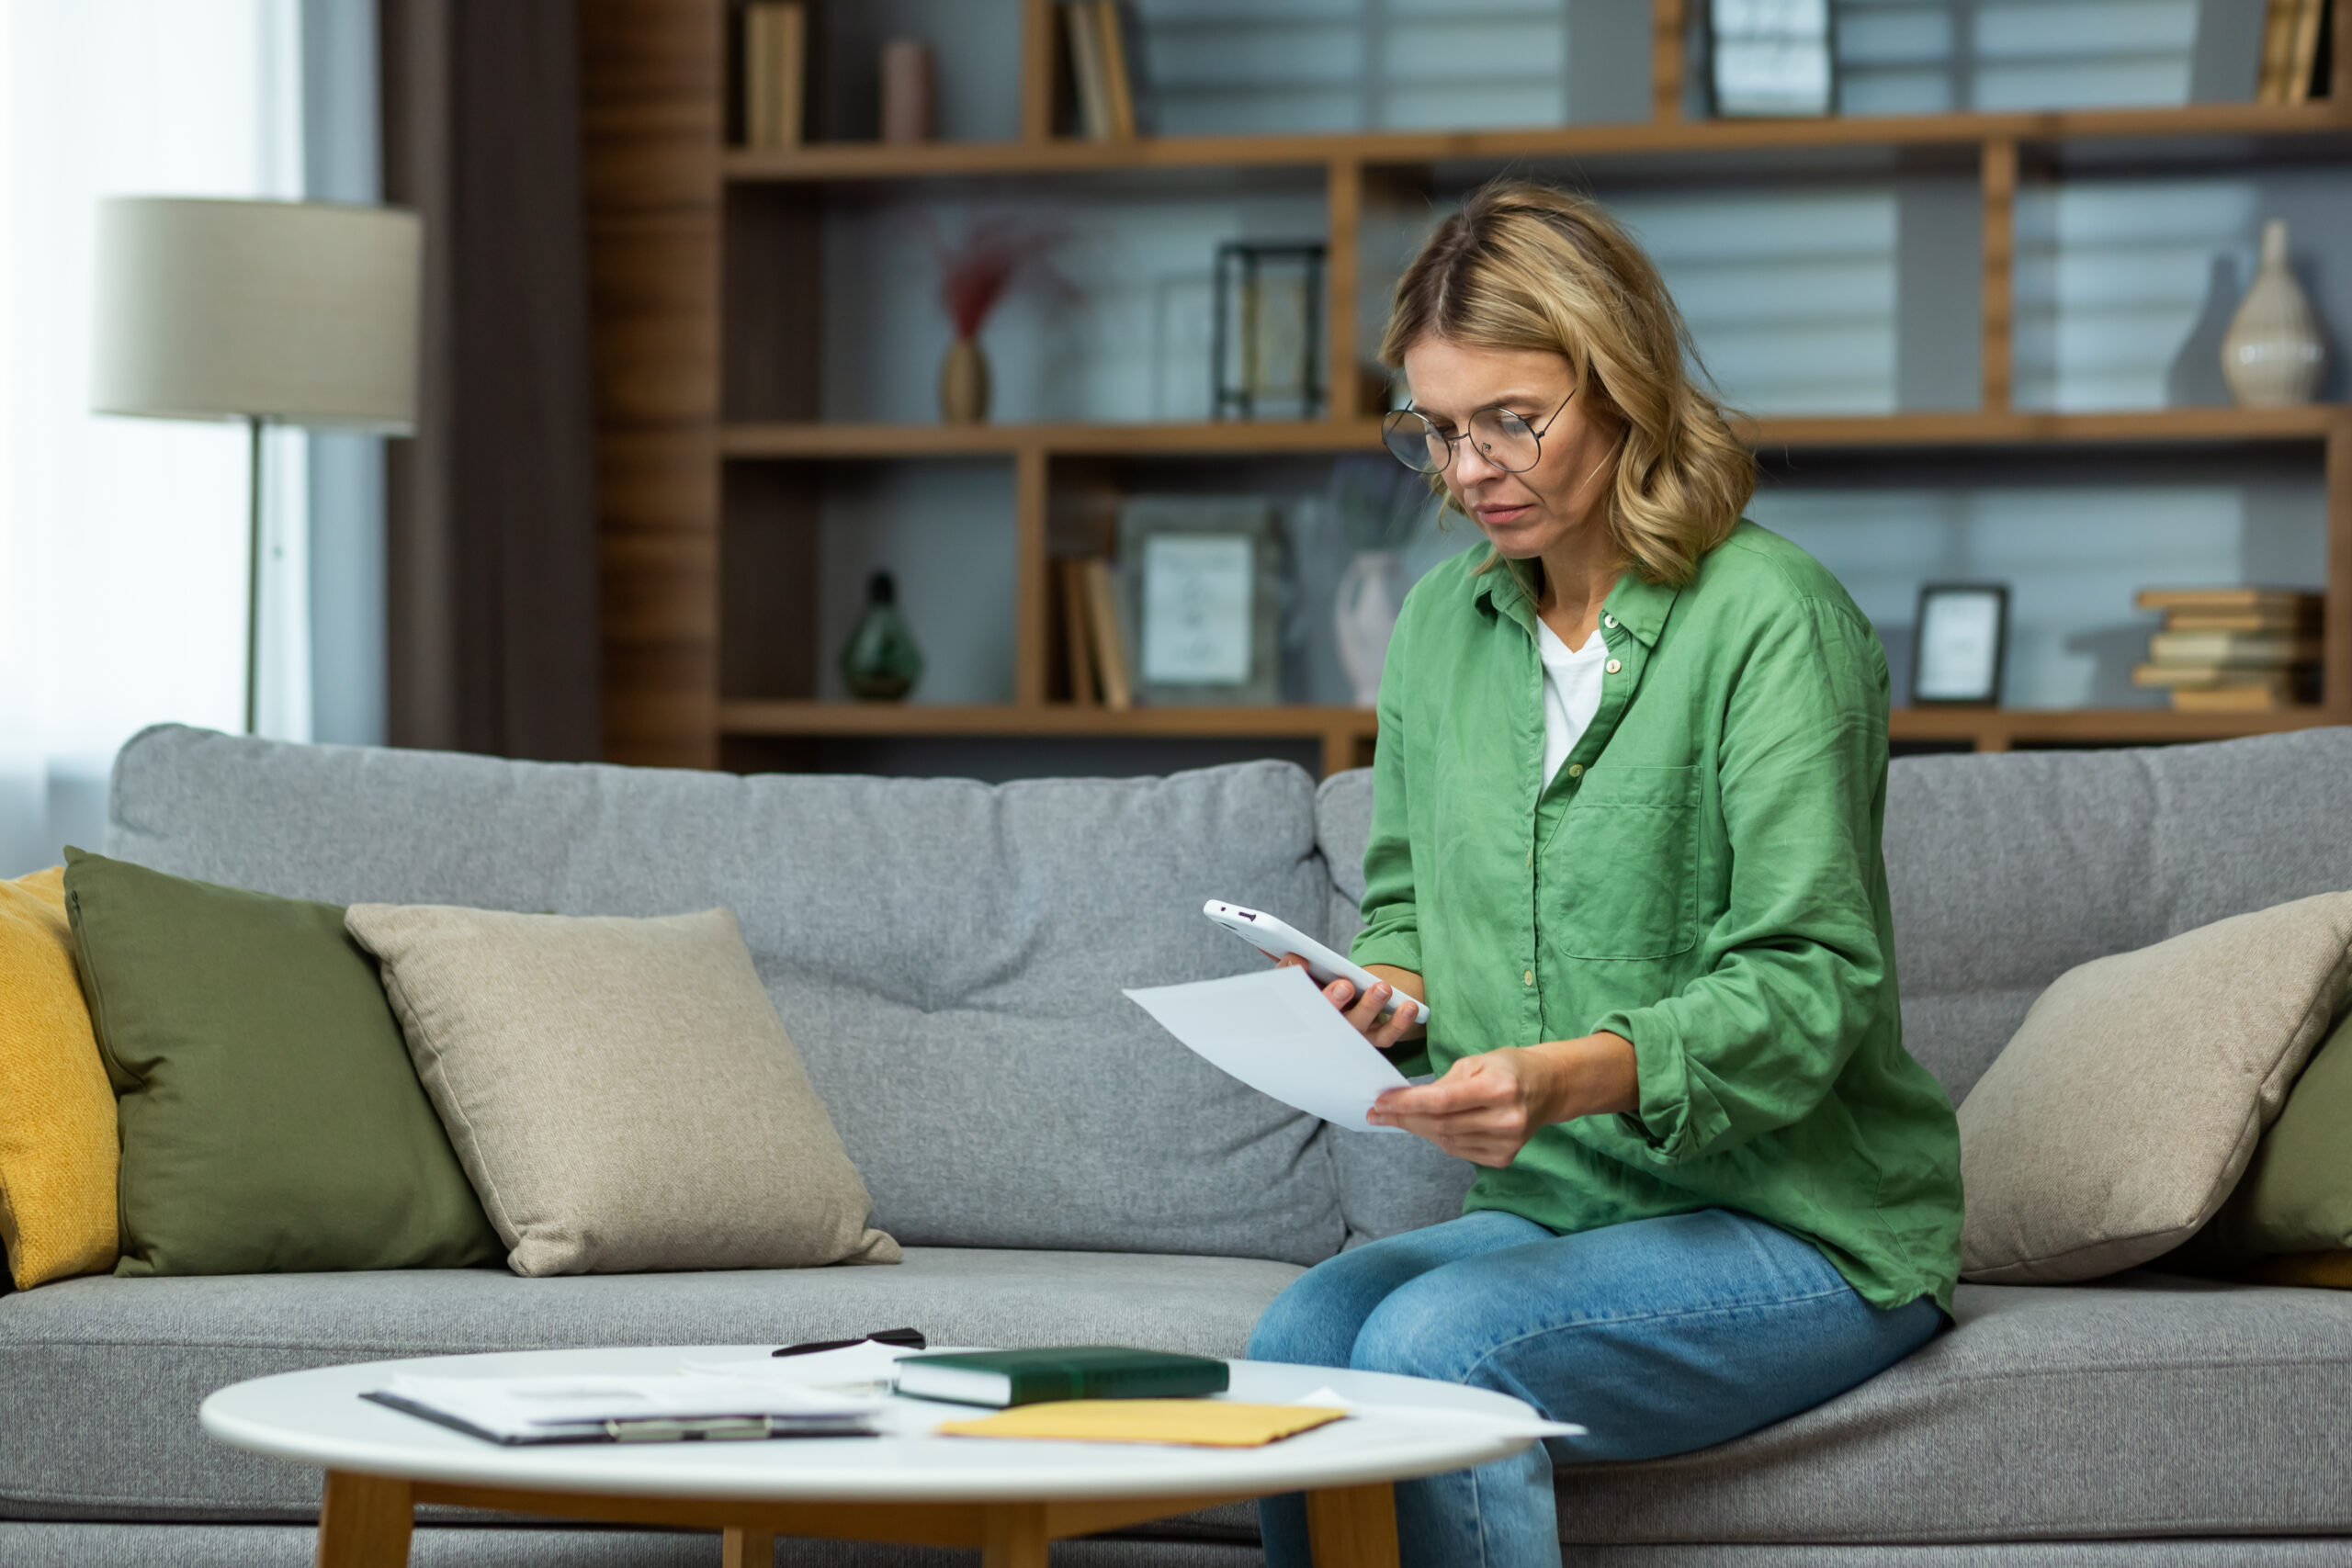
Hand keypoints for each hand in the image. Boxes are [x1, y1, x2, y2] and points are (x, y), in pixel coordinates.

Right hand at [1274, 955, 1425, 1045]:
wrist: (1334, 1020)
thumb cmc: (1313, 992)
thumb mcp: (1297, 980)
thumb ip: (1289, 967)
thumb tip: (1281, 949)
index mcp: (1301, 1014)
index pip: (1293, 1003)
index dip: (1294, 982)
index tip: (1299, 962)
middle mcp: (1324, 1030)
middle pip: (1326, 1019)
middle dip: (1333, 1001)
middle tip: (1343, 985)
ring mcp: (1350, 1037)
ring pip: (1360, 1028)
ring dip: (1371, 1008)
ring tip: (1382, 987)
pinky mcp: (1374, 1039)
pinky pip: (1387, 1036)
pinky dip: (1399, 1022)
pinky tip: (1411, 1005)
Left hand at [1367, 1032, 1637, 1166]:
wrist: (1548, 1088)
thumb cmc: (1507, 1068)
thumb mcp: (1475, 1062)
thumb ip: (1443, 1084)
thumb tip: (1404, 1102)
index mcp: (1499, 1088)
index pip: (1442, 1102)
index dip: (1407, 1104)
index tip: (1380, 1101)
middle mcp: (1506, 1119)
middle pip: (1441, 1125)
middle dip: (1404, 1118)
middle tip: (1377, 1113)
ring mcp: (1507, 1143)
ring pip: (1446, 1142)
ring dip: (1417, 1129)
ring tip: (1396, 1118)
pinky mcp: (1505, 1158)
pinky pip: (1459, 1151)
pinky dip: (1438, 1139)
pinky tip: (1425, 1127)